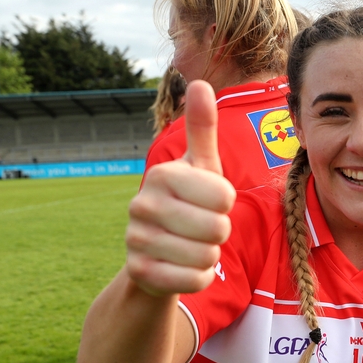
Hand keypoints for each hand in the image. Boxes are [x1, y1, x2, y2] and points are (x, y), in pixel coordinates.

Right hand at [125, 81, 235, 295]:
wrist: (156, 250)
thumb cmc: (189, 201)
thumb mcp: (199, 165)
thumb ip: (202, 128)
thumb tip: (200, 82)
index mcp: (163, 175)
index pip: (224, 196)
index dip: (226, 204)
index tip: (211, 201)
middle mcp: (142, 204)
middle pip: (218, 228)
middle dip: (220, 232)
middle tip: (203, 227)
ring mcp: (137, 240)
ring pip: (207, 256)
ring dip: (210, 254)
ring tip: (194, 244)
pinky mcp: (140, 272)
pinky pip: (194, 279)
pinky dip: (201, 276)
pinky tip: (186, 265)